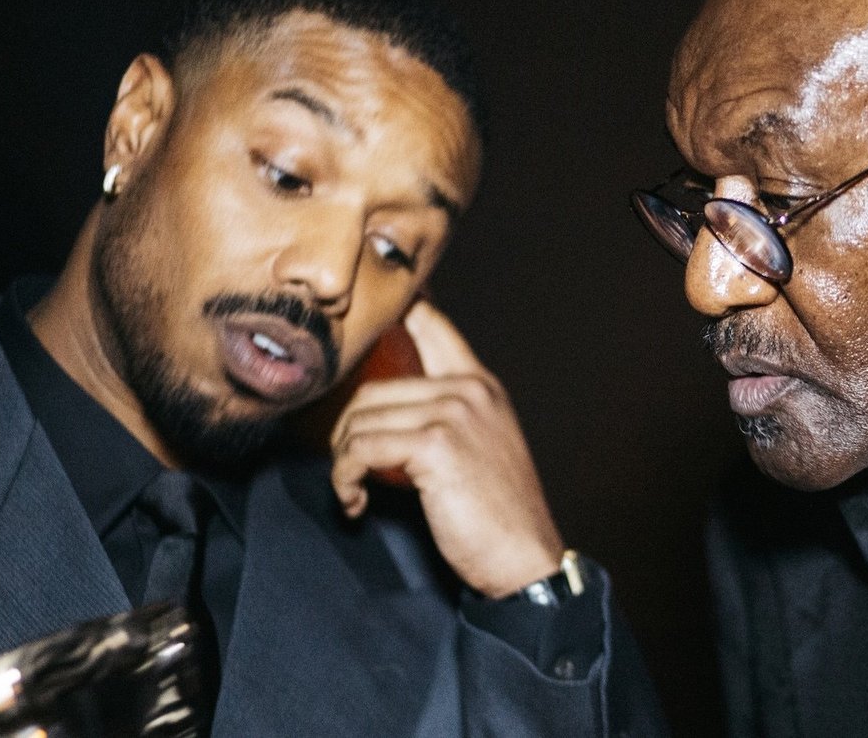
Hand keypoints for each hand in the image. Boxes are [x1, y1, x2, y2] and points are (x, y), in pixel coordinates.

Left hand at [329, 300, 564, 597]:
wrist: (524, 558)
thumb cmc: (496, 514)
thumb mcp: (478, 447)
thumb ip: (442, 416)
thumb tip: (381, 409)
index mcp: (480, 384)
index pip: (431, 323)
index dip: (397, 309)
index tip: (366, 317)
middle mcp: (469, 388)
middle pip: (371, 386)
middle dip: (347, 432)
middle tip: (350, 468)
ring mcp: (454, 412)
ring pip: (360, 419)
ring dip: (343, 461)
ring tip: (356, 489)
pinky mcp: (435, 445)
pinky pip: (360, 449)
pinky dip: (346, 479)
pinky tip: (357, 502)